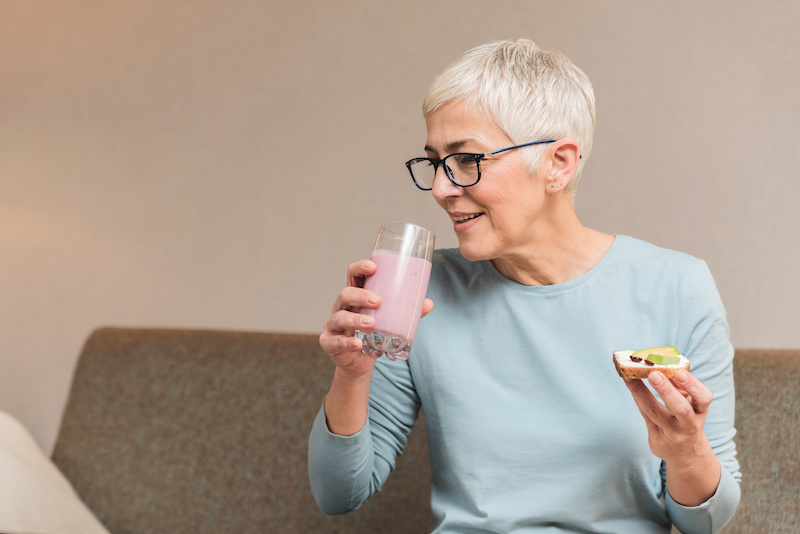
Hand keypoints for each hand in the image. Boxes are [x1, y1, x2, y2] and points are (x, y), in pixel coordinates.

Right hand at [319, 259, 433, 377]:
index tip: (373, 266)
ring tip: (371, 323)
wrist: (358, 362)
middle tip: (378, 301)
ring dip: (355, 319)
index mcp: (355, 296)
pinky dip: (348, 342)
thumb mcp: (389, 321)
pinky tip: (358, 344)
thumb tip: (428, 303)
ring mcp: (333, 325)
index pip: (353, 275)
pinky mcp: (329, 342)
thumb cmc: (373, 335)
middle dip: (360, 295)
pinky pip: (336, 341)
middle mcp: (342, 307)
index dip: (360, 268)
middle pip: (345, 294)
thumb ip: (407, 312)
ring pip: (339, 316)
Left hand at [625, 370, 720, 504]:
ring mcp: (672, 434)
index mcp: (700, 412)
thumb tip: (663, 363)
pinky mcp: (656, 440)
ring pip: (655, 414)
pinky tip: (629, 383)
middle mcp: (689, 425)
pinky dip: (637, 398)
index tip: (679, 372)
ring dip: (642, 393)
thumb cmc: (686, 420)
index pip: (703, 398)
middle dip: (667, 391)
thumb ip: (680, 388)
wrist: (687, 455)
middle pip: (680, 409)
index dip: (692, 385)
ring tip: (630, 377)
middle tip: (653, 374)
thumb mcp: (691, 405)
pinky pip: (644, 415)